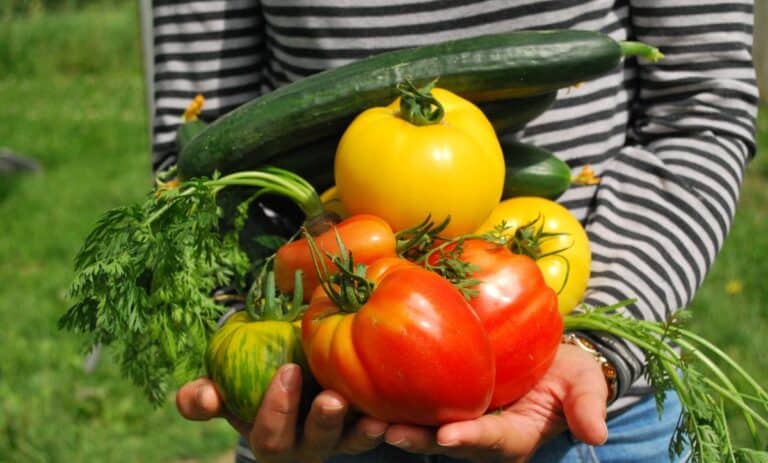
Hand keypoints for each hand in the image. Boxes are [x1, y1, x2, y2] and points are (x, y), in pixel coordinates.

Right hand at [176, 363, 388, 462]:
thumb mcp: (226, 392)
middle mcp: (306, 446)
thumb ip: (204, 398)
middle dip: (323, 423)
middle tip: (332, 399)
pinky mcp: (364, 428)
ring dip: (363, 433)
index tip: (288, 371)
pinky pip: (380, 430)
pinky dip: (391, 423)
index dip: (277, 409)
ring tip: (375, 420)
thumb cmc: (253, 384)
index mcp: (272, 438)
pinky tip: (401, 411)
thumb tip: (203, 395)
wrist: (291, 376)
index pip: (270, 435)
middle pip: (315, 444)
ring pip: (351, 443)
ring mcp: (338, 440)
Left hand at [382, 344, 608, 462]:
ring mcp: (462, 421)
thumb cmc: (567, 371)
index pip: (493, 440)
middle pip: (449, 443)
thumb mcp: (584, 383)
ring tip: (369, 419)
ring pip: (427, 430)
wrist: (548, 359)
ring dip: (400, 427)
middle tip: (390, 432)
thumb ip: (587, 405)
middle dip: (420, 441)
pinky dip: (397, 404)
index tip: (448, 436)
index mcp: (516, 435)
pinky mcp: (446, 403)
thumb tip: (597, 434)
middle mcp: (483, 437)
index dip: (471, 439)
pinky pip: (420, 407)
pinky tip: (368, 392)